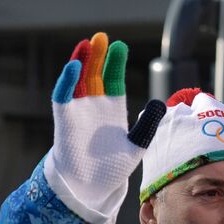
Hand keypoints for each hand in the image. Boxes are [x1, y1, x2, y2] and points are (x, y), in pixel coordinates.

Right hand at [44, 33, 165, 201]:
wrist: (92, 186)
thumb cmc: (112, 166)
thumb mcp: (137, 144)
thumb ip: (147, 124)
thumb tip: (159, 103)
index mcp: (113, 110)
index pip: (113, 80)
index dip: (115, 64)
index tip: (119, 47)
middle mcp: (95, 107)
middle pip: (96, 75)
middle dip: (98, 57)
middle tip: (102, 37)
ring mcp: (79, 112)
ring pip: (79, 81)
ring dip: (81, 62)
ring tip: (87, 44)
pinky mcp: (66, 120)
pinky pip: (64, 97)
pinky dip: (68, 82)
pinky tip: (75, 67)